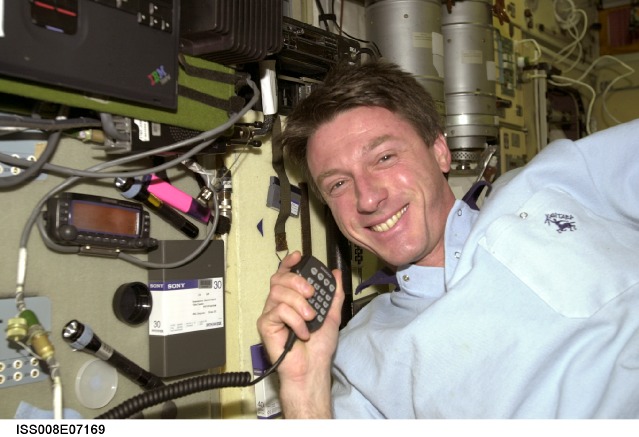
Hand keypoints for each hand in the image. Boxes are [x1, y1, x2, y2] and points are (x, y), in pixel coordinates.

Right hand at [257, 251, 343, 417]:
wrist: (313, 368)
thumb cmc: (319, 347)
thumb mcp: (331, 315)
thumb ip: (333, 294)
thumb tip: (336, 273)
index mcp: (292, 299)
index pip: (285, 274)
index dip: (289, 263)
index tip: (298, 256)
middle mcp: (279, 303)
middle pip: (279, 279)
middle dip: (297, 281)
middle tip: (311, 294)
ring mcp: (271, 313)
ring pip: (279, 292)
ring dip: (299, 303)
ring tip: (310, 318)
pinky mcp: (265, 325)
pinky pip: (278, 311)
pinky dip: (295, 320)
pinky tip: (302, 333)